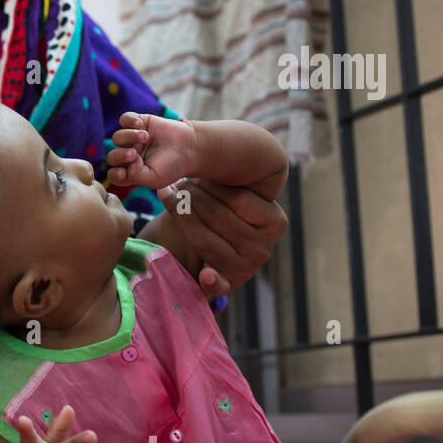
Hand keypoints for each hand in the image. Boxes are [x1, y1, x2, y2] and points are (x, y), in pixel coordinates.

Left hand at [105, 111, 196, 189]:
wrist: (190, 148)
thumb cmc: (172, 167)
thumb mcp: (155, 179)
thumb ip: (136, 176)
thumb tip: (126, 164)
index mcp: (131, 172)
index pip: (114, 175)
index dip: (115, 174)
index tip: (124, 173)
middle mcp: (128, 156)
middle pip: (113, 156)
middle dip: (120, 155)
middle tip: (133, 154)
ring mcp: (132, 139)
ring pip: (117, 137)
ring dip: (128, 136)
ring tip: (145, 137)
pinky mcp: (139, 123)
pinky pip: (125, 119)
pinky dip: (129, 120)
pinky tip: (139, 124)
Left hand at [157, 178, 287, 294]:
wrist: (205, 240)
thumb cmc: (218, 208)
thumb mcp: (228, 193)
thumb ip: (228, 180)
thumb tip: (206, 158)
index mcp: (275, 221)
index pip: (238, 198)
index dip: (209, 186)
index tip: (189, 176)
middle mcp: (265, 247)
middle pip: (218, 217)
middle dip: (190, 199)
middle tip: (171, 187)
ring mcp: (247, 268)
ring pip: (205, 240)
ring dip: (181, 219)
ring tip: (167, 199)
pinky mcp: (227, 284)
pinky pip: (219, 284)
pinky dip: (212, 281)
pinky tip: (205, 275)